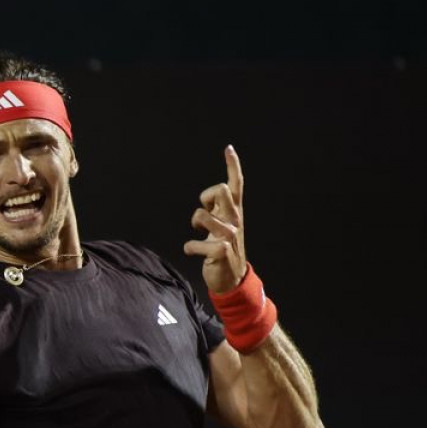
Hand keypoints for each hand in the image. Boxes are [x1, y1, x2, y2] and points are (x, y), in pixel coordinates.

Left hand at [185, 145, 247, 293]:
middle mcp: (234, 220)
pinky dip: (190, 248)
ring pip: (202, 215)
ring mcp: (228, 235)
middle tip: (205, 214)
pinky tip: (195, 253)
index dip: (233, 166)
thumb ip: (217, 210)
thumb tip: (209, 197)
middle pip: (219, 190)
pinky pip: (193, 244)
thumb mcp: (223, 226)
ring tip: (199, 233)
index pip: (236, 185)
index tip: (228, 149)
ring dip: (195, 224)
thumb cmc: (223, 248)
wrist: (232, 279)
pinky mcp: (220, 252)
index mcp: (235, 212)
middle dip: (205, 197)